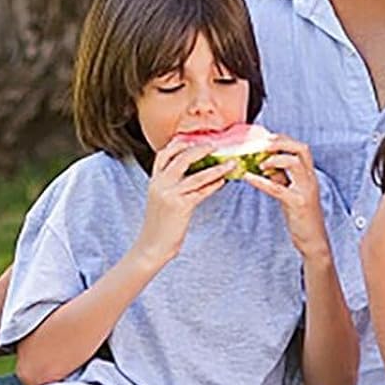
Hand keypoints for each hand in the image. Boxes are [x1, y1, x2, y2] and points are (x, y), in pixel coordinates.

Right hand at [132, 138, 232, 267]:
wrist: (152, 246)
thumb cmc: (161, 223)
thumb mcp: (161, 199)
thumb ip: (172, 184)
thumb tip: (197, 172)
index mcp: (154, 180)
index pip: (164, 153)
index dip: (180, 143)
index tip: (195, 138)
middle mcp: (160, 184)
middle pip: (181, 157)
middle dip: (201, 149)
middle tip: (216, 146)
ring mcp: (169, 194)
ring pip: (197, 175)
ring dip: (217, 168)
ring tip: (231, 163)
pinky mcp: (180, 206)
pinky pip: (202, 191)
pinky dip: (214, 184)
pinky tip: (224, 181)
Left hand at [245, 137, 324, 256]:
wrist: (314, 240)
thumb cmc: (302, 217)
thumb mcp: (292, 192)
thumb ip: (281, 177)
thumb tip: (264, 164)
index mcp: (309, 175)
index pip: (300, 148)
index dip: (283, 139)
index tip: (266, 138)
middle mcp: (310, 179)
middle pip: (301, 148)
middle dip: (281, 141)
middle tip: (262, 143)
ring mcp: (306, 190)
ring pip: (294, 162)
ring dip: (274, 158)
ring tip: (259, 162)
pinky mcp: (297, 203)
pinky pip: (278, 188)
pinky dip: (261, 181)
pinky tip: (248, 177)